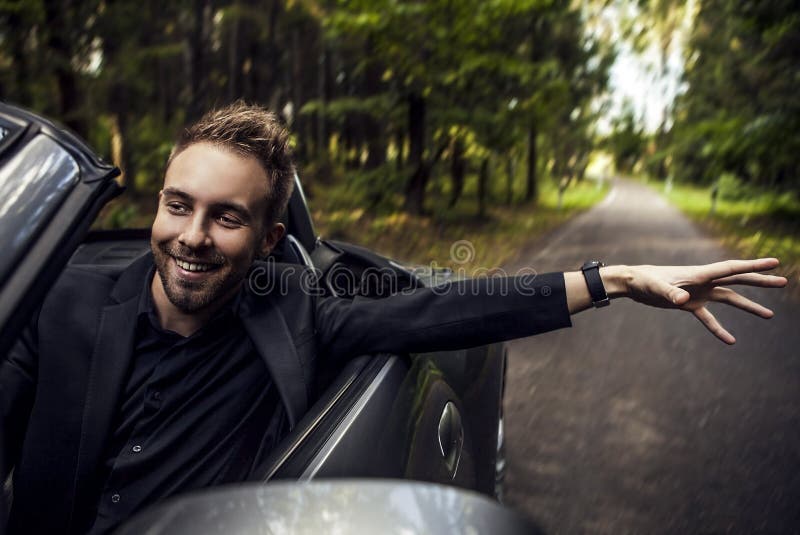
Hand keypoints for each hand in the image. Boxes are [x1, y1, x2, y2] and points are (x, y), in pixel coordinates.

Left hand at [618, 258, 786, 344]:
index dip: (753, 266)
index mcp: (700, 274)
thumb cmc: (644, 281)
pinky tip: (731, 340)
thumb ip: (670, 293)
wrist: (633, 283)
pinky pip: (709, 318)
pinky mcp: (689, 304)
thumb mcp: (656, 287)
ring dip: (749, 306)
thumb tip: (683, 300)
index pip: (731, 268)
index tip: (774, 263)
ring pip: (730, 298)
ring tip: (769, 315)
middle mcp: (703, 282)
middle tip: (783, 281)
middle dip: (760, 281)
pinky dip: (719, 329)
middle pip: (737, 280)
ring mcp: (698, 293)